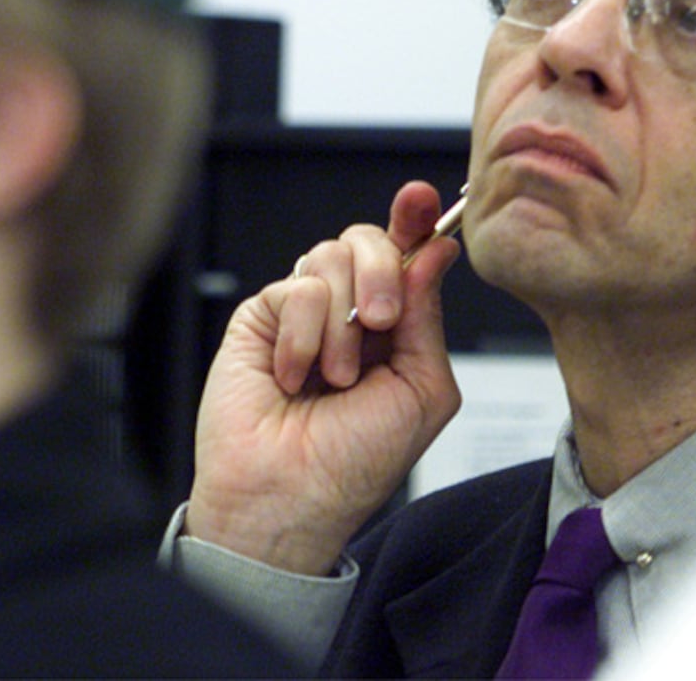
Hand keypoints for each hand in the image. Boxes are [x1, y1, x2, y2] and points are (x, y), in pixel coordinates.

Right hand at [185, 181, 463, 574]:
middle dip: (383, 270)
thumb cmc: (355, 462)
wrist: (290, 496)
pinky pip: (294, 285)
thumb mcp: (422, 390)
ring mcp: (302, 311)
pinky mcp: (260, 316)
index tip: (423, 199)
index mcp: (395, 327)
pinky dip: (304, 335)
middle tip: (383, 320)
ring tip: (334, 377)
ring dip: (343, 323)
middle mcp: (348, 312)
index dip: (415, 221)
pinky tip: (294, 376)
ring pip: (330, 254)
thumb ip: (429, 315)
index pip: (407, 255)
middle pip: (369, 239)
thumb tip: (436, 249)